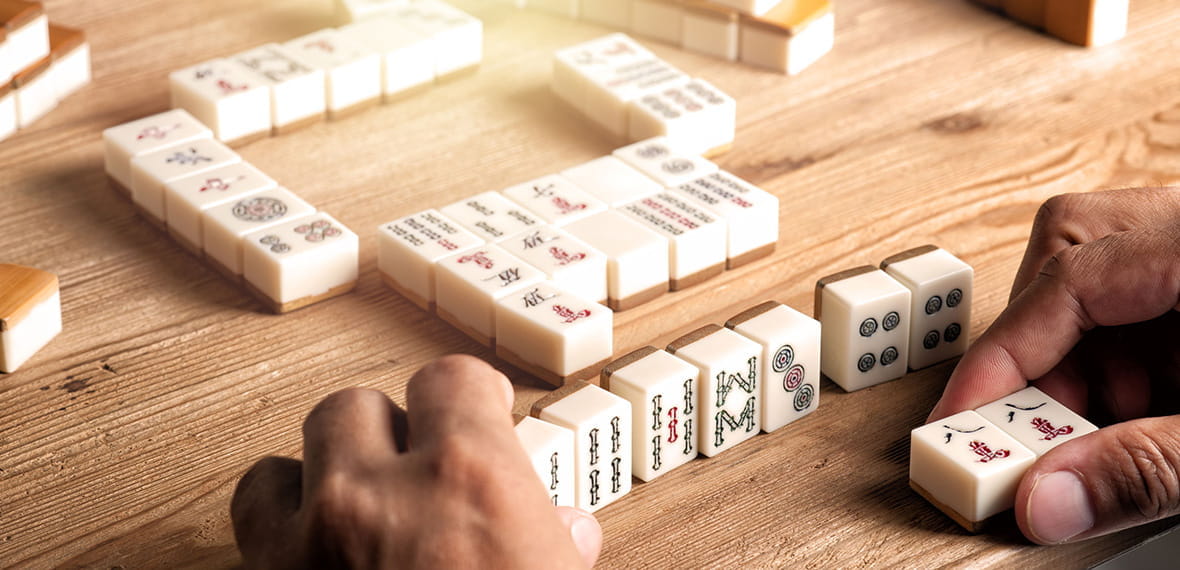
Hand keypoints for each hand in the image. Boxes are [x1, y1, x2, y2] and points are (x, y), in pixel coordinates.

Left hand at [230, 355, 602, 567]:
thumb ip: (552, 542)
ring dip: (320, 473)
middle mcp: (375, 499)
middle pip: (356, 406)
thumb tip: (565, 531)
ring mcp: (309, 546)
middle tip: (416, 470)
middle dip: (387, 433)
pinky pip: (253, 525)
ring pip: (286, 461)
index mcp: (466, 479)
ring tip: (353, 504)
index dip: (467, 395)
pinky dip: (279, 528)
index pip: (451, 379)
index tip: (476, 407)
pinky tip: (311, 545)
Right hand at [928, 187, 1179, 543]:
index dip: (1001, 358)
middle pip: (1071, 259)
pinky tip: (1142, 424)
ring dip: (1082, 373)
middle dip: (1038, 353)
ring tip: (1098, 441)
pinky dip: (1124, 376)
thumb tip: (1045, 501)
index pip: (1067, 278)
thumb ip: (1144, 468)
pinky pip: (1140, 311)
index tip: (961, 424)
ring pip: (1100, 288)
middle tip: (1031, 432)